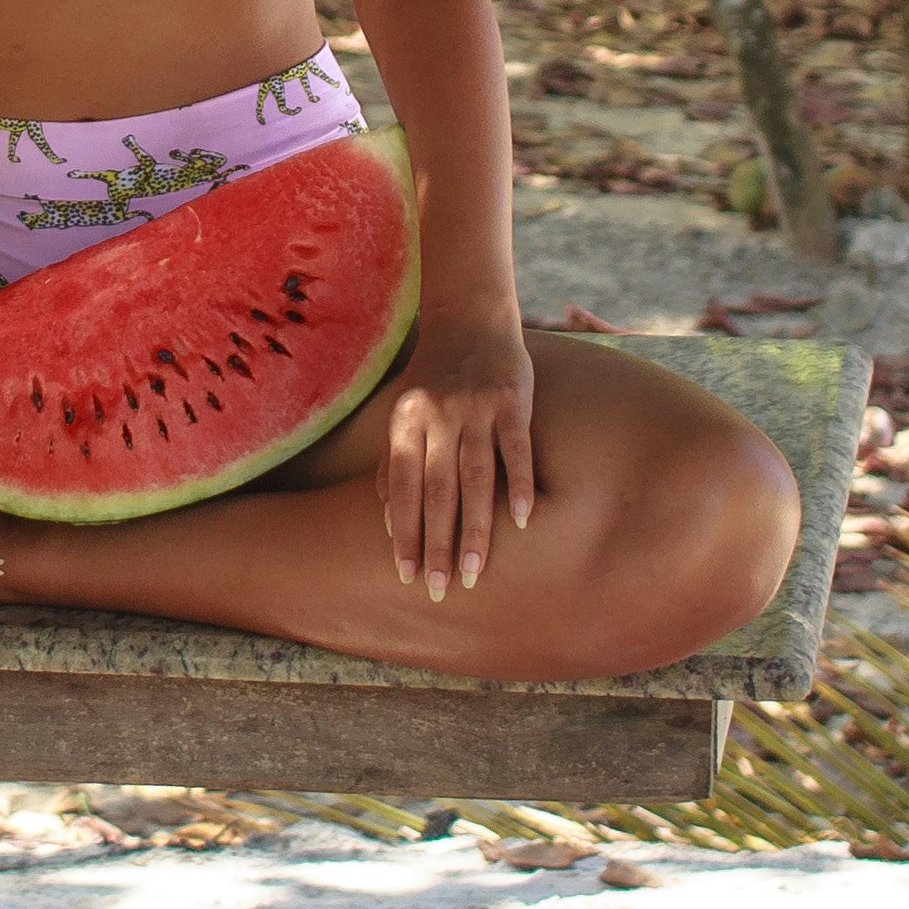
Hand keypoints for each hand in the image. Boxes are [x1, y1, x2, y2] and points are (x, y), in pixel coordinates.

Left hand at [381, 299, 535, 599]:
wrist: (469, 320)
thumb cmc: (431, 378)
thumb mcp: (401, 413)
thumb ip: (392, 463)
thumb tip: (385, 520)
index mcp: (405, 422)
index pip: (402, 489)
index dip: (404, 533)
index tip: (407, 576)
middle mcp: (438, 416)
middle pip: (437, 491)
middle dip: (437, 543)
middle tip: (440, 588)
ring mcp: (477, 408)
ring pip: (476, 477)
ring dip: (475, 527)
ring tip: (474, 570)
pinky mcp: (513, 399)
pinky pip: (516, 448)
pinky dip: (519, 483)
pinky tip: (523, 520)